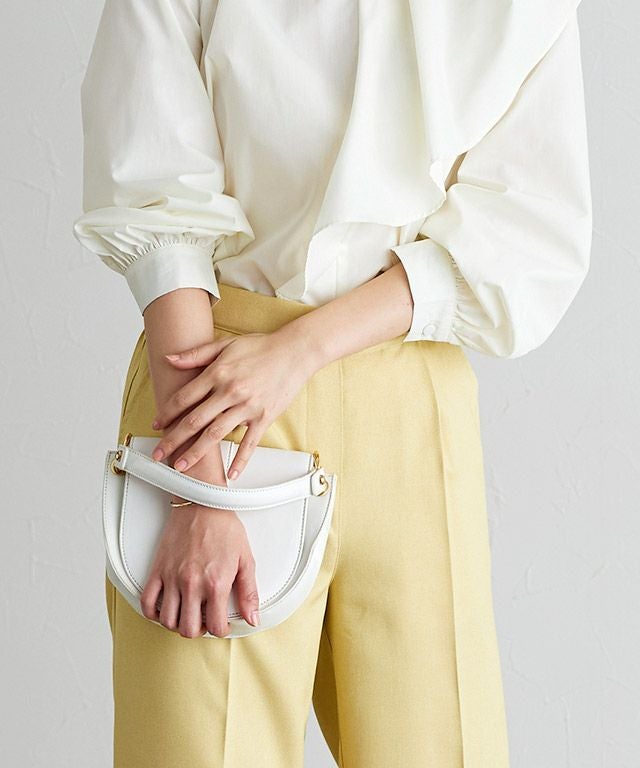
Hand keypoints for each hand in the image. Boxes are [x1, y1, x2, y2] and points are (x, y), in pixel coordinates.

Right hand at [140, 504, 258, 637]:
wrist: (203, 503)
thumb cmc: (224, 527)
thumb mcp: (245, 559)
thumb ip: (249, 592)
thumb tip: (252, 618)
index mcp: (215, 583)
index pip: (215, 626)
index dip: (222, 630)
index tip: (222, 625)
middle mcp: (192, 583)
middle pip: (188, 629)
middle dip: (199, 630)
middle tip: (205, 620)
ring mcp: (172, 577)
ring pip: (167, 620)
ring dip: (177, 624)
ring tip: (187, 613)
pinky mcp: (158, 569)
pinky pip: (146, 602)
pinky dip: (152, 613)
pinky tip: (165, 608)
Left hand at [149, 329, 320, 478]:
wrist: (295, 352)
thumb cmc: (261, 347)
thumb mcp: (225, 344)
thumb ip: (196, 354)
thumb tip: (170, 358)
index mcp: (218, 374)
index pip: (184, 397)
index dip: (167, 413)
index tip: (156, 425)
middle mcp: (230, 391)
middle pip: (195, 420)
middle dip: (173, 439)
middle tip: (159, 454)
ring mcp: (247, 406)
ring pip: (216, 434)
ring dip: (196, 452)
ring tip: (181, 466)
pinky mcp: (264, 417)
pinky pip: (250, 443)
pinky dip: (240, 460)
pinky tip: (230, 474)